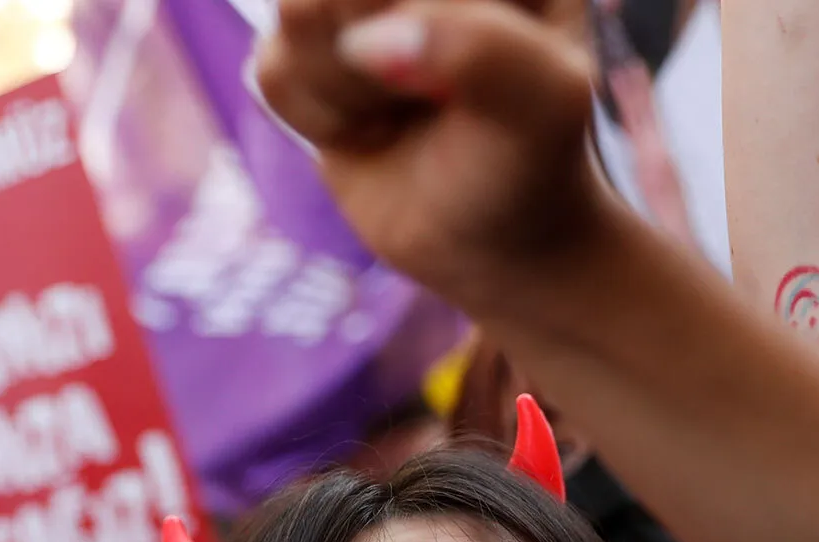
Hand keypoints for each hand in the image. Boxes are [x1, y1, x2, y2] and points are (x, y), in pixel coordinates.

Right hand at [256, 0, 609, 306]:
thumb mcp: (546, 107)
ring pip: (297, 9)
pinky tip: (372, 128)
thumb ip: (484, 49)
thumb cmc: (530, 163)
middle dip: (378, 53)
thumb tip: (365, 42)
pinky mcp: (308, 47)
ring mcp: (358, 0)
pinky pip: (272, 69)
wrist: (489, 241)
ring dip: (350, 86)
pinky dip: (321, 118)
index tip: (460, 80)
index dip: (427, 26)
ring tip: (403, 112)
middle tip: (432, 94)